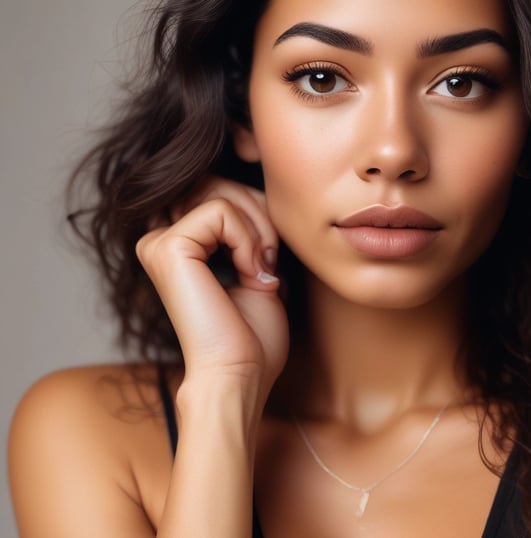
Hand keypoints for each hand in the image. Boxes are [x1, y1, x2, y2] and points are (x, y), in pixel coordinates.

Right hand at [136, 178, 288, 392]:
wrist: (240, 374)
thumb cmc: (251, 337)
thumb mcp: (255, 268)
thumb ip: (248, 230)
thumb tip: (257, 193)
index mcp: (178, 245)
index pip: (219, 190)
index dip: (256, 214)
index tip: (267, 260)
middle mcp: (159, 240)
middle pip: (218, 183)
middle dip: (260, 214)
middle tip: (269, 260)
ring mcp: (157, 242)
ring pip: (221, 192)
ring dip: (257, 228)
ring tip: (260, 269)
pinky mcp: (167, 247)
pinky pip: (220, 211)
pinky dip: (247, 240)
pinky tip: (248, 273)